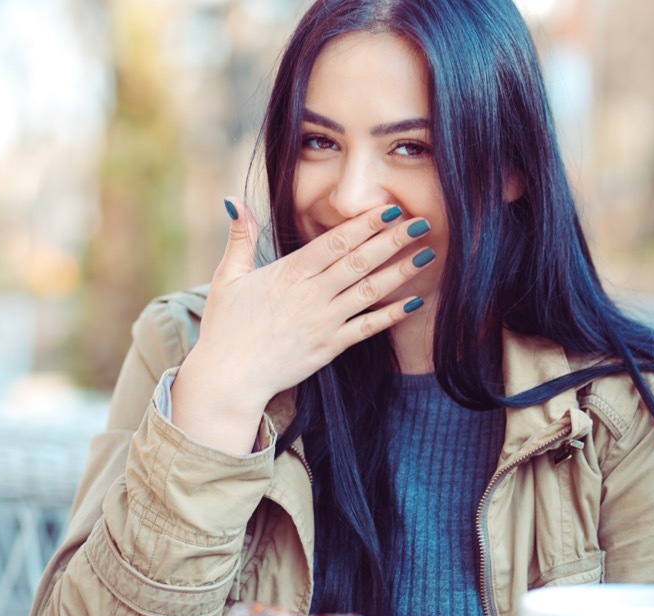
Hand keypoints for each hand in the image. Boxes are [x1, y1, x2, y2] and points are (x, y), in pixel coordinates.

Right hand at [170, 197, 432, 451]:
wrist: (229, 378)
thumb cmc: (225, 327)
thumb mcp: (228, 277)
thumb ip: (239, 237)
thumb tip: (232, 199)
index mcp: (289, 273)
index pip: (334, 242)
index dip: (364, 224)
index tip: (390, 208)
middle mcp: (311, 295)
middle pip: (359, 261)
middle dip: (393, 240)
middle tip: (422, 222)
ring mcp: (323, 322)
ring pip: (369, 291)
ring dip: (401, 271)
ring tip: (427, 254)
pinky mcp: (329, 347)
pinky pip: (366, 328)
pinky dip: (392, 315)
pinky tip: (415, 302)